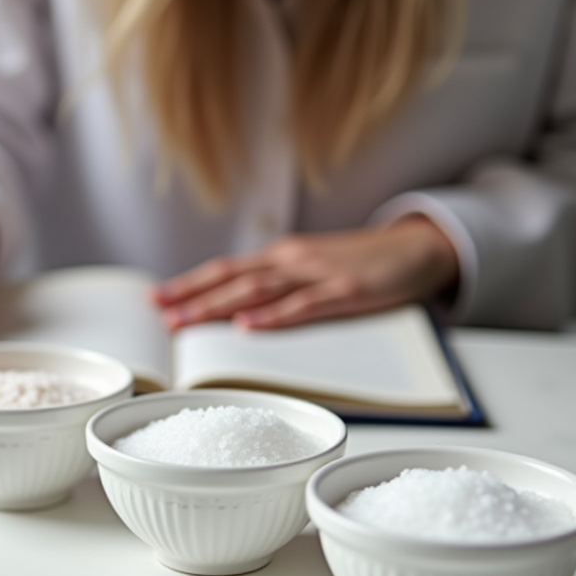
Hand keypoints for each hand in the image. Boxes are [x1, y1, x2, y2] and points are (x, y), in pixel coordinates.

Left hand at [152, 216, 459, 329]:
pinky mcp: (346, 290)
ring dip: (219, 307)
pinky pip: (304, 306)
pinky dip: (275, 317)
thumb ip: (279, 288)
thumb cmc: (361, 264)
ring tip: (187, 322)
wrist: (418, 248)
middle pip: (233, 280)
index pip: (226, 271)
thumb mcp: (312, 272)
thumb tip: (237, 312)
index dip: (190, 284)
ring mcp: (318, 274)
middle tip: (160, 318)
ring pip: (259, 291)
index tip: (157, 299)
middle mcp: (292, 261)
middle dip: (193, 299)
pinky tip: (250, 327)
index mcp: (281, 259)